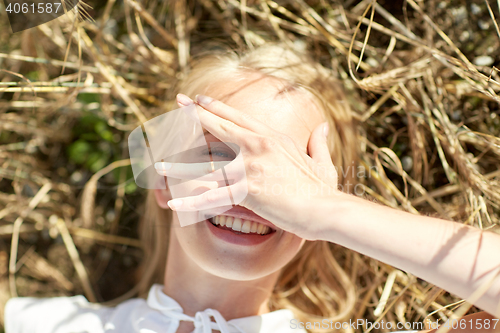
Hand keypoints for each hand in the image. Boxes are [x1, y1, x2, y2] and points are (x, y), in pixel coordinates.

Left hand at [155, 94, 339, 238]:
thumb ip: (318, 142)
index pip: (239, 117)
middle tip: (177, 102)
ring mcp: (250, 167)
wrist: (326, 209)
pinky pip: (211, 197)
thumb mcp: (322, 161)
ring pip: (207, 163)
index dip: (217, 107)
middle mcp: (258, 146)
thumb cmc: (323, 189)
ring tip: (159, 162)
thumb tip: (323, 126)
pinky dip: (190, 201)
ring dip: (181, 163)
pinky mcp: (246, 190)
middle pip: (220, 125)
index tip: (200, 99)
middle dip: (195, 113)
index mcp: (272, 138)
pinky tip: (172, 203)